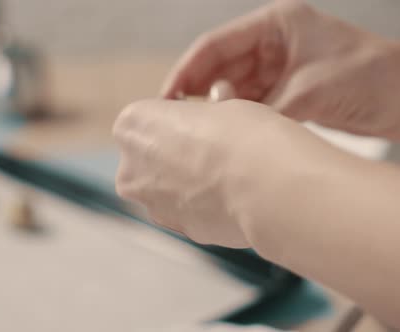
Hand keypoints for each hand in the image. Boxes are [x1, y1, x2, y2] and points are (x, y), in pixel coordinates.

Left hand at [113, 99, 347, 247]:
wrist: (268, 187)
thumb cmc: (244, 136)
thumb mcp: (224, 105)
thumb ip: (204, 114)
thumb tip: (214, 110)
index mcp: (132, 125)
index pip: (151, 117)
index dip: (181, 118)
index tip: (204, 120)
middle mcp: (130, 168)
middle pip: (151, 157)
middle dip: (177, 154)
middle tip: (216, 148)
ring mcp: (152, 205)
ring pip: (167, 189)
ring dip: (189, 183)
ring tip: (228, 175)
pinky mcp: (178, 230)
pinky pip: (188, 212)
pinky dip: (204, 206)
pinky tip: (231, 197)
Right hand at [161, 0, 399, 139]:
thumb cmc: (375, 76)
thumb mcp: (311, 90)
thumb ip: (265, 110)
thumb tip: (223, 132)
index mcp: (276, 25)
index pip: (216, 45)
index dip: (187, 70)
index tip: (167, 97)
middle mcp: (273, 45)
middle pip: (219, 69)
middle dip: (199, 95)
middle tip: (181, 125)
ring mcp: (280, 70)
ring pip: (234, 92)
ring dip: (220, 113)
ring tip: (202, 137)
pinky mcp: (288, 94)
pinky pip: (253, 108)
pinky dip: (240, 123)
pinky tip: (228, 140)